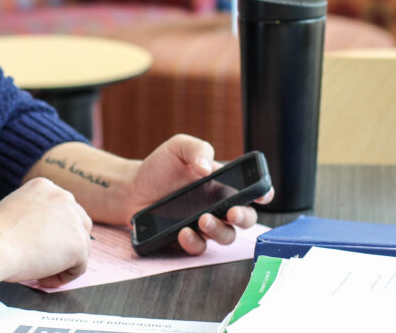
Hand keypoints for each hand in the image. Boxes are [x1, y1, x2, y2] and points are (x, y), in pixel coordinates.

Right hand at [0, 177, 91, 287]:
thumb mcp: (14, 208)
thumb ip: (34, 213)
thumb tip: (43, 232)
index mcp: (45, 186)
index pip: (62, 208)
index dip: (54, 230)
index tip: (40, 244)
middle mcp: (62, 196)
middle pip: (79, 223)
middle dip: (66, 243)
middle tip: (47, 259)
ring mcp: (73, 220)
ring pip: (81, 245)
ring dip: (65, 261)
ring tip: (42, 272)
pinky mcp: (78, 244)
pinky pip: (79, 266)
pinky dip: (64, 276)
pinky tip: (44, 279)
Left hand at [126, 135, 272, 255]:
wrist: (132, 187)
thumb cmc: (160, 167)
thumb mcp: (178, 148)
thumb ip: (197, 149)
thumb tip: (207, 166)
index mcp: (223, 184)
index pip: (252, 191)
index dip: (263, 193)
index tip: (262, 195)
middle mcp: (218, 206)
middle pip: (246, 218)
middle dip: (244, 217)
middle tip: (232, 212)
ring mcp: (204, 225)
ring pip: (226, 236)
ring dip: (219, 231)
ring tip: (203, 220)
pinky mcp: (187, 240)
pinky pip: (200, 247)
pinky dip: (195, 242)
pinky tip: (184, 231)